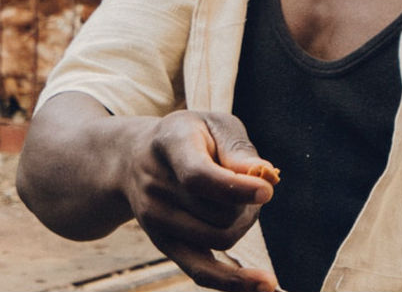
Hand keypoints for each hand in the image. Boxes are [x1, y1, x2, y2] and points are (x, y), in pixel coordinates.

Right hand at [120, 111, 278, 291]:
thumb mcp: (213, 125)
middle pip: (218, 212)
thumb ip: (237, 148)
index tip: (267, 191)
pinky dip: (234, 282)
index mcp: (169, 144)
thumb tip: (264, 176)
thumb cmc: (190, 137)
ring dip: (243, 224)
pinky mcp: (163, 243)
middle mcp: (155, 184)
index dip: (235, 187)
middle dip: (248, 203)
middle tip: (252, 185)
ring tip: (240, 203)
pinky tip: (265, 284)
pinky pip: (202, 271)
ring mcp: (155, 218)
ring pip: (221, 238)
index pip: (198, 176)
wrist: (135, 157)